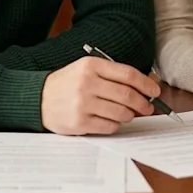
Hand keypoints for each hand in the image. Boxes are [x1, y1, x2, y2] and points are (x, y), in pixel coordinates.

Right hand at [41, 57, 160, 134]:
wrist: (37, 99)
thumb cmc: (67, 84)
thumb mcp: (86, 69)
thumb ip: (112, 75)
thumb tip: (144, 86)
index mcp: (91, 66)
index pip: (127, 74)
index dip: (146, 84)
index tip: (155, 91)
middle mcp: (87, 83)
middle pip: (127, 95)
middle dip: (143, 103)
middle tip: (148, 107)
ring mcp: (83, 104)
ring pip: (121, 113)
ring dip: (130, 115)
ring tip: (129, 114)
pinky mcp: (79, 122)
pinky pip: (109, 126)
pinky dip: (116, 125)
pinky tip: (113, 121)